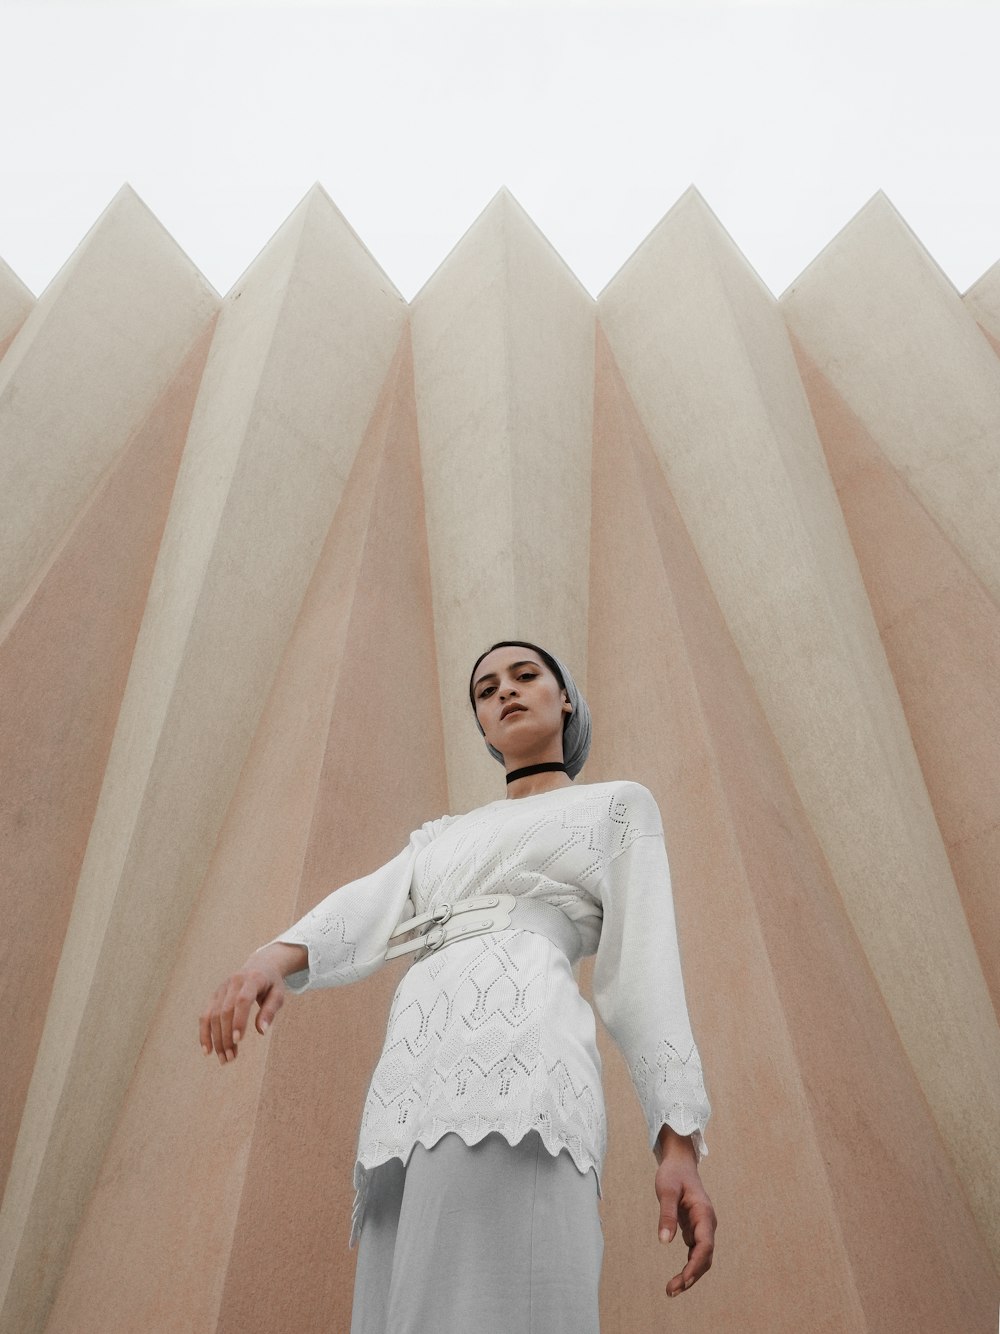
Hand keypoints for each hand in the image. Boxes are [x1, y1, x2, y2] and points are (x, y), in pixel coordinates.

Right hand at [198, 950, 289, 1065]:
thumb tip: (262, 1031)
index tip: (238, 1040)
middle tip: (231, 1058)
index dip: (239, 1020)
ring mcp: (221, 988)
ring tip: (224, 1059)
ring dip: (216, 1039)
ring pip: (213, 1015)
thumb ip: (270, 1011)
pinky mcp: (214, 995)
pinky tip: (207, 1050)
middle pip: (225, 1011)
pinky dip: (204, 1033)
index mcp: (252, 979)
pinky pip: (205, 1015)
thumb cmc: (271, 984)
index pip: (242, 1000)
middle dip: (226, 1036)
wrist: (259, 966)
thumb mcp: (278, 995)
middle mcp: (233, 982)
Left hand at [654, 1130, 716, 1297]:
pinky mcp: (696, 1230)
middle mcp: (707, 1224)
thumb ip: (666, 1215)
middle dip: (691, 1276)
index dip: (695, 1266)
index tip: (683, 1280)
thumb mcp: (666, 1190)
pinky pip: (696, 1253)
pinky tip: (678, 1279)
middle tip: (671, 1290)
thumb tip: (664, 1241)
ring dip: (690, 1275)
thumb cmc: (673, 1175)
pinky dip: (689, 1267)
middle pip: (705, 1257)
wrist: (680, 1163)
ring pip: (702, 1258)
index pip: (705, 1246)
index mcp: (704, 1214)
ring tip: (672, 1289)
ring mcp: (703, 1228)